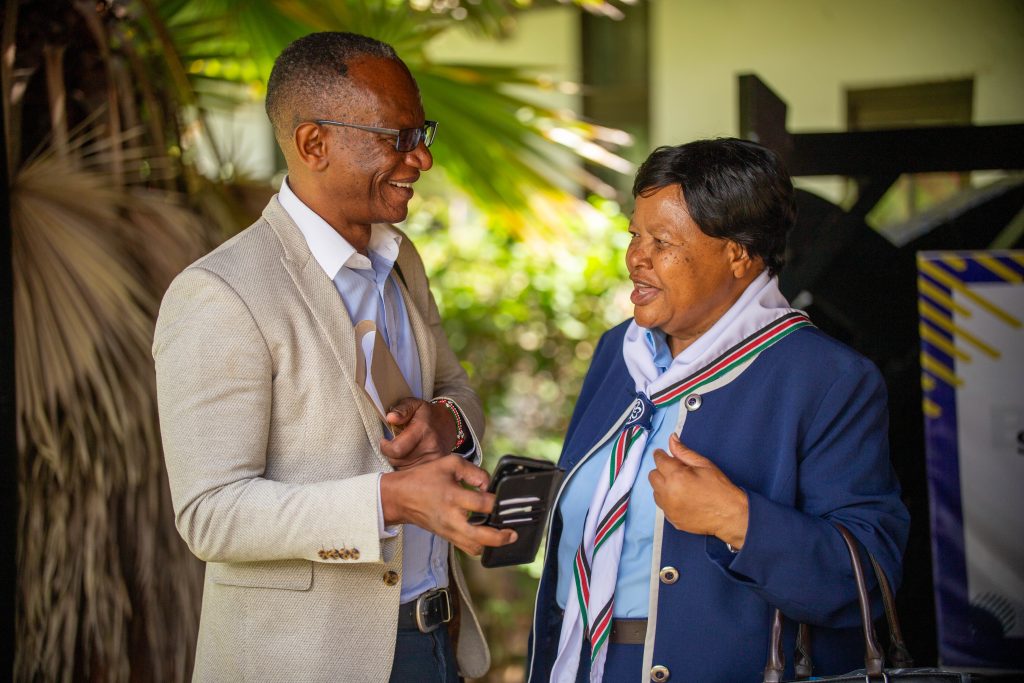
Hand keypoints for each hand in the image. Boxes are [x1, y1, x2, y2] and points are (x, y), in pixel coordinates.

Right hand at [379, 455, 516, 554]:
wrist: (399, 497)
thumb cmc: (423, 478)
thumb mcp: (449, 463)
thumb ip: (474, 471)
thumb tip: (489, 485)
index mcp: (453, 496)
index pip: (483, 504)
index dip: (497, 502)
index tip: (505, 499)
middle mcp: (452, 518)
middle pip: (481, 537)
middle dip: (501, 537)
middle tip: (512, 532)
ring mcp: (449, 530)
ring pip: (474, 548)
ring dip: (491, 544)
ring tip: (503, 536)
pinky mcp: (447, 537)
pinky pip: (466, 548)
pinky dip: (480, 546)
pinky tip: (489, 538)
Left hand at [380, 397, 458, 468]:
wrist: (449, 424)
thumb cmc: (427, 415)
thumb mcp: (414, 405)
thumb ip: (402, 409)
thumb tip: (391, 418)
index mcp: (422, 429)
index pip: (397, 449)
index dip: (385, 447)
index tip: (385, 441)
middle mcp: (430, 446)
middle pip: (398, 461)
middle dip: (392, 454)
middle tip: (395, 445)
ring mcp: (434, 458)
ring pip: (404, 469)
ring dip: (399, 461)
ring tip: (404, 450)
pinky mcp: (436, 466)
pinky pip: (414, 472)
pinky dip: (408, 467)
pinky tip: (410, 458)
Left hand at [648, 434, 748, 548]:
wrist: (730, 515)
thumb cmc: (720, 488)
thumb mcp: (704, 465)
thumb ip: (684, 452)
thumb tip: (671, 439)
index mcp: (676, 477)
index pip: (659, 460)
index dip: (662, 456)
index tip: (666, 456)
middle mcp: (668, 493)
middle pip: (653, 476)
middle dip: (662, 471)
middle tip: (677, 472)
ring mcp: (668, 508)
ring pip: (655, 491)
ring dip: (663, 486)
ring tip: (680, 487)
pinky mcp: (671, 519)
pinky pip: (662, 505)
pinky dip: (668, 500)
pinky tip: (682, 499)